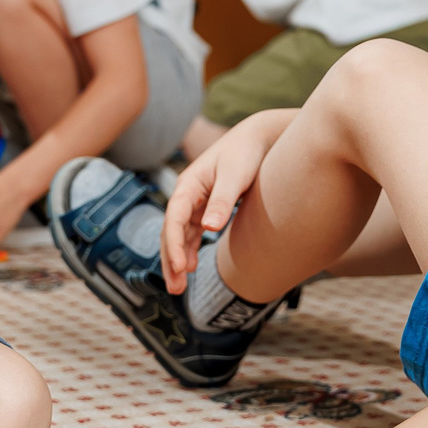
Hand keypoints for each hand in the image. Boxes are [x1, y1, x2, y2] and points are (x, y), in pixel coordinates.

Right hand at [160, 109, 293, 289]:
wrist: (257, 139)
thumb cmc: (246, 153)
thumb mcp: (236, 175)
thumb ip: (222, 200)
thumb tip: (209, 228)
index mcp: (189, 184)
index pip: (173, 219)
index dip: (174, 244)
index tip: (181, 268)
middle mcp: (187, 194)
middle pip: (170, 231)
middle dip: (170, 260)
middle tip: (175, 288)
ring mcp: (195, 202)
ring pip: (178, 235)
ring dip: (176, 259)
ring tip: (179, 286)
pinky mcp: (206, 208)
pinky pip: (190, 233)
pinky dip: (187, 250)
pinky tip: (190, 267)